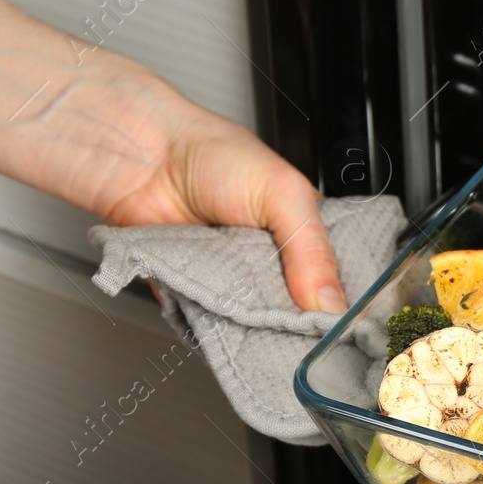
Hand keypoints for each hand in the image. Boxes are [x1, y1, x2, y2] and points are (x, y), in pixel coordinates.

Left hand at [0, 0, 344, 311]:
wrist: (141, 161)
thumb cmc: (210, 154)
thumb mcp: (283, 193)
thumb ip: (312, 251)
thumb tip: (333, 304)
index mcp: (305, 234)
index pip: (337, 282)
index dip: (341, 305)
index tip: (341, 324)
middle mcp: (272, 261)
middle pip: (298, 311)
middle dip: (297, 323)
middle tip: (297, 328)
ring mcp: (236, 280)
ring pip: (258, 325)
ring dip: (257, 328)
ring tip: (259, 322)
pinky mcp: (200, 295)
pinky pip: (217, 327)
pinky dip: (220, 329)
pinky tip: (227, 323)